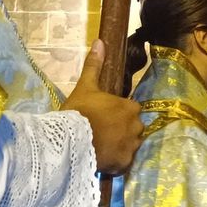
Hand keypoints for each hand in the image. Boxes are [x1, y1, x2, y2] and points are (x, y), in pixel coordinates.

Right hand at [63, 40, 144, 174]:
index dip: (117, 114)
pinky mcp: (125, 164)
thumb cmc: (79, 112)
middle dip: (120, 131)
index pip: (129, 110)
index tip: (103, 118)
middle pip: (132, 128)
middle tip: (100, 133)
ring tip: (100, 147)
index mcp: (131, 107)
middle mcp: (137, 127)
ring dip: (119, 146)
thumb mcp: (86, 87)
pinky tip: (102, 159)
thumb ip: (94, 65)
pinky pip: (123, 163)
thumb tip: (100, 42)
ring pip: (129, 146)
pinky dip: (115, 162)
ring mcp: (132, 147)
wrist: (69, 141)